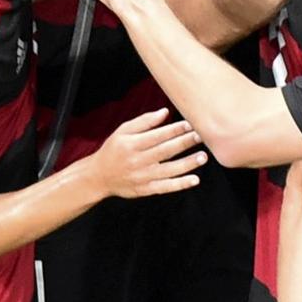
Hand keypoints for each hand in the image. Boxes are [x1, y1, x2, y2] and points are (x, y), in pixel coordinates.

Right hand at [78, 108, 205, 198]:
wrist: (99, 176)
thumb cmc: (113, 150)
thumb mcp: (123, 131)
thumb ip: (144, 121)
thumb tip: (165, 112)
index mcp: (132, 144)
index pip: (157, 135)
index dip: (175, 130)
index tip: (190, 124)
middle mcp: (138, 160)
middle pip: (166, 151)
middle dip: (185, 143)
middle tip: (201, 137)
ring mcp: (142, 176)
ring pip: (169, 170)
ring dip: (187, 164)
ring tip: (203, 157)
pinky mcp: (145, 189)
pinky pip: (165, 187)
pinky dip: (180, 184)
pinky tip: (194, 180)